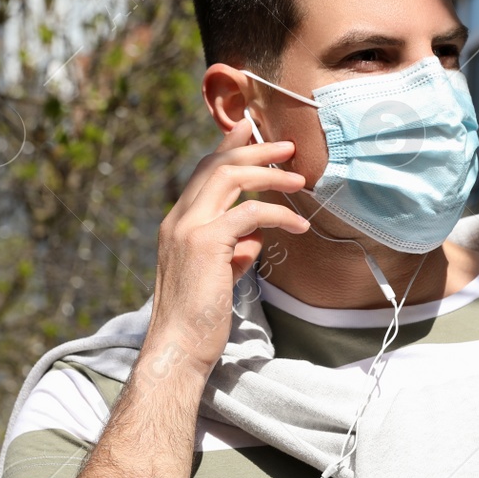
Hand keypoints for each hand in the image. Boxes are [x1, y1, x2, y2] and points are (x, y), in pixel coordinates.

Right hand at [142, 117, 310, 375]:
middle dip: (255, 150)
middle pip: (217, 166)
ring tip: (300, 180)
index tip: (251, 129)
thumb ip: (233, 253)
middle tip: (288, 147)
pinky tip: (299, 226)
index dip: (229, 148)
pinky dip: (277, 214)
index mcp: (178, 224)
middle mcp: (178, 219)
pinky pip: (249, 213)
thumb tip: (254, 241)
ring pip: (230, 178)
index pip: (204, 173)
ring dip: (269, 174)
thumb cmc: (199, 318)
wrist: (178, 347)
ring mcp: (188, 229)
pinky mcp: (206, 244)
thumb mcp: (218, 278)